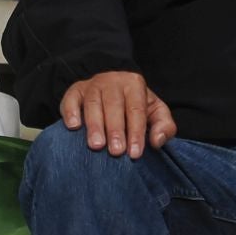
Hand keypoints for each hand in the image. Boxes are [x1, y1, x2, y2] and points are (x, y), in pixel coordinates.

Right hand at [59, 71, 176, 157]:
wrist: (114, 89)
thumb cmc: (136, 106)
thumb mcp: (155, 112)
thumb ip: (164, 126)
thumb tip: (157, 141)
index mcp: (134, 84)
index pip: (136, 109)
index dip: (136, 132)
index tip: (134, 153)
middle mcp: (113, 81)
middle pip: (114, 105)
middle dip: (115, 130)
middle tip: (116, 152)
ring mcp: (92, 85)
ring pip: (93, 104)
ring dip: (95, 125)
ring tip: (97, 146)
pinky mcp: (75, 91)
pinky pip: (70, 99)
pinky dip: (71, 112)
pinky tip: (74, 127)